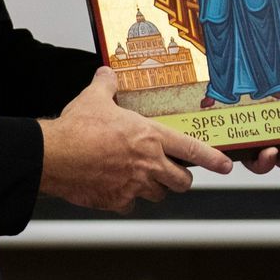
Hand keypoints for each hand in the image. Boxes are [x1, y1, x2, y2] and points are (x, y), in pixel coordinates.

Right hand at [38, 68, 232, 211]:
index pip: (192, 149)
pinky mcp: (117, 201)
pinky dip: (127, 199)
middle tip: (174, 173)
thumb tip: (108, 74)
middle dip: (181, 178)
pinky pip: (131, 205)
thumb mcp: (95, 98)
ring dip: (155, 188)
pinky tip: (117, 188)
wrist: (55, 156)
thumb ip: (108, 85)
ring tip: (143, 177)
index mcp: (150, 137)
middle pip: (182, 181)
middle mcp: (148, 163)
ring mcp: (134, 185)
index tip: (225, 165)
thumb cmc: (77, 129)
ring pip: (159, 194)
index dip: (213, 159)